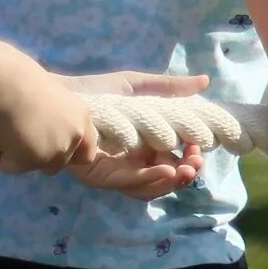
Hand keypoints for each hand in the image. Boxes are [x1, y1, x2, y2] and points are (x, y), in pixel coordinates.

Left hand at [55, 70, 216, 198]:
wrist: (62, 93)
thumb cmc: (96, 90)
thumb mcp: (138, 87)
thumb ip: (169, 88)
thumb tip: (205, 80)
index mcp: (142, 147)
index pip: (171, 160)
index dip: (188, 158)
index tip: (200, 148)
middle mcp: (129, 163)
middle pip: (163, 178)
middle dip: (185, 174)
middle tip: (197, 164)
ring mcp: (113, 171)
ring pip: (148, 187)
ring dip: (171, 182)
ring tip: (187, 170)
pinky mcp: (96, 174)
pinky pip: (125, 183)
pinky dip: (149, 179)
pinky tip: (167, 169)